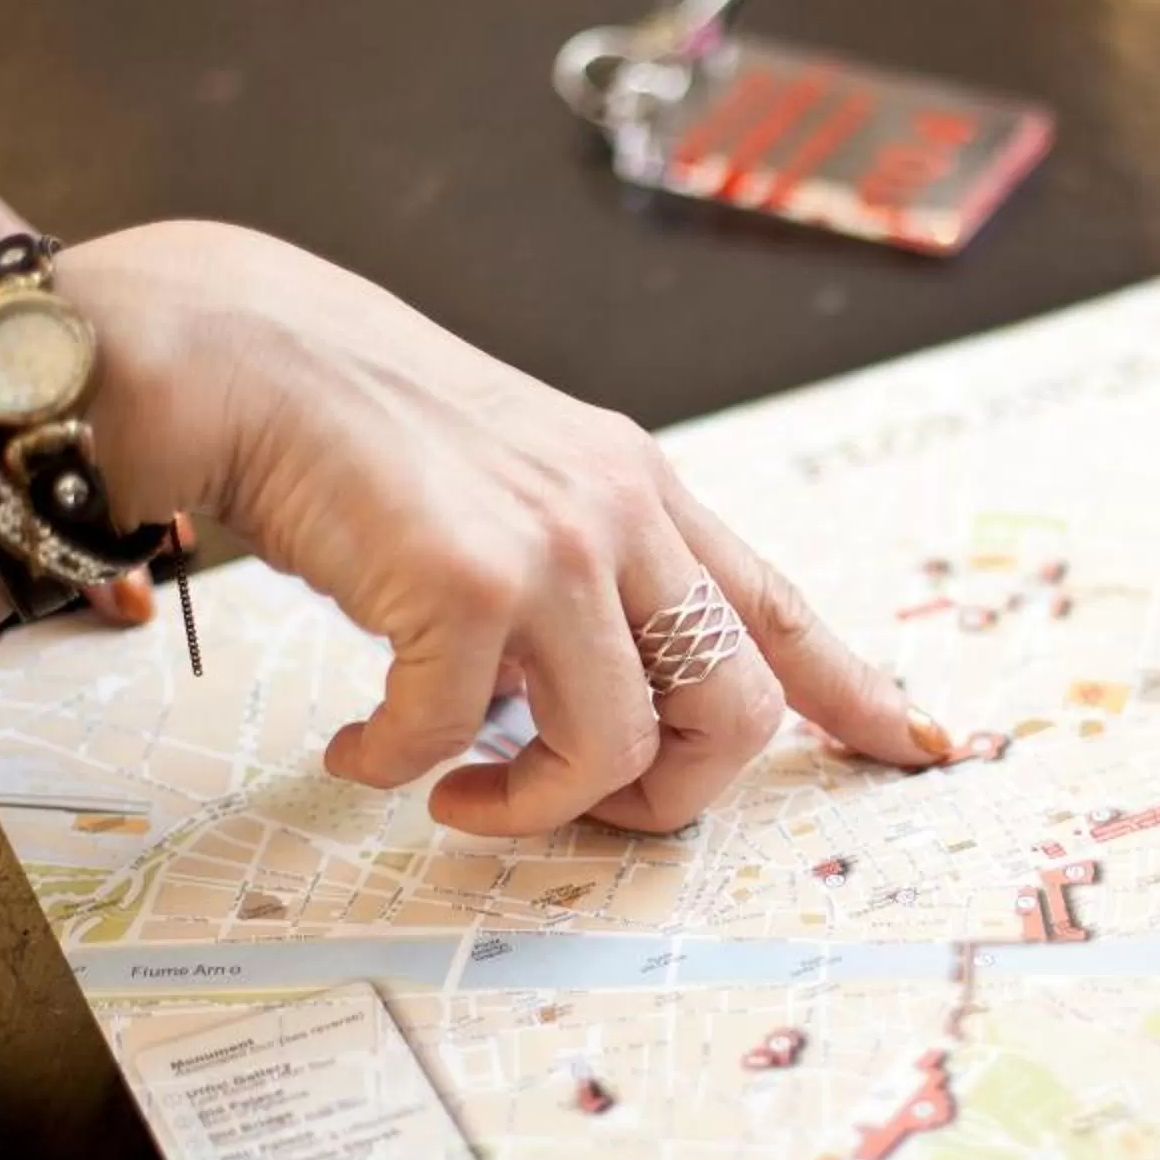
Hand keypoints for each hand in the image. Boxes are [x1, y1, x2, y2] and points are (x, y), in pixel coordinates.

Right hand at [65, 223, 949, 837]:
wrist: (242, 355)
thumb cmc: (363, 437)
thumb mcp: (517, 487)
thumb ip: (584, 574)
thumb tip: (607, 713)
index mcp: (644, 490)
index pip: (781, 606)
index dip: (856, 689)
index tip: (917, 748)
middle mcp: (624, 511)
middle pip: (734, 711)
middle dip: (664, 797)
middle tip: (567, 805)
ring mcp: (557, 542)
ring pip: (617, 748)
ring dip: (529, 805)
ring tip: (454, 791)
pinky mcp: (469, 579)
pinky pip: (454, 739)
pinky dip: (397, 767)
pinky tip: (354, 747)